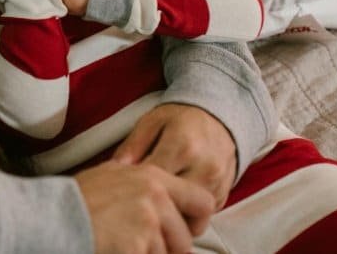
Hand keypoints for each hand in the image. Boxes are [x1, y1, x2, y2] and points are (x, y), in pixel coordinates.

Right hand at [75, 160, 213, 253]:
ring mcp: (148, 223)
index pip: (202, 201)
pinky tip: (112, 248)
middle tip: (138, 245)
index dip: (196, 223)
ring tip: (117, 244)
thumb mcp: (110, 177)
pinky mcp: (137, 245)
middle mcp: (155, 197)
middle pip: (185, 240)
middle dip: (166, 251)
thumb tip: (161, 200)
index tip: (184, 233)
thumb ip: (140, 185)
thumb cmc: (73, 199)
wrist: (50, 215)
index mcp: (152, 177)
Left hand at [113, 104, 237, 211]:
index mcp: (182, 147)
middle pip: (171, 205)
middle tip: (133, 206)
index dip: (132, 190)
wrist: (219, 117)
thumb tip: (114, 169)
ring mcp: (216, 184)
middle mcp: (203, 168)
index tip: (120, 192)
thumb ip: (132, 146)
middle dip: (151, 209)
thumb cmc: (181, 119)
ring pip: (187, 217)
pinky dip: (183, 217)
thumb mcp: (152, 122)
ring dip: (168, 217)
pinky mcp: (223, 196)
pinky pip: (200, 218)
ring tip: (152, 208)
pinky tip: (169, 206)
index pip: (152, 182)